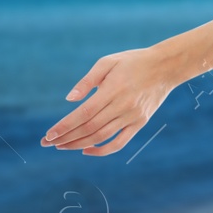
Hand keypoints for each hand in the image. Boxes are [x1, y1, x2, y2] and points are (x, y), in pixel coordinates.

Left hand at [41, 48, 177, 156]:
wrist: (166, 67)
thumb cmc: (133, 62)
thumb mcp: (108, 62)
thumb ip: (87, 81)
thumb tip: (69, 100)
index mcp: (113, 89)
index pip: (84, 113)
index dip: (65, 126)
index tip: (48, 135)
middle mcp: (123, 105)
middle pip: (90, 128)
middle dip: (66, 137)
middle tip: (47, 143)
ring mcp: (133, 116)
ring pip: (102, 137)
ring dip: (79, 144)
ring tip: (62, 146)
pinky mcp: (140, 123)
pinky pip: (120, 142)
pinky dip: (102, 150)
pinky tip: (86, 150)